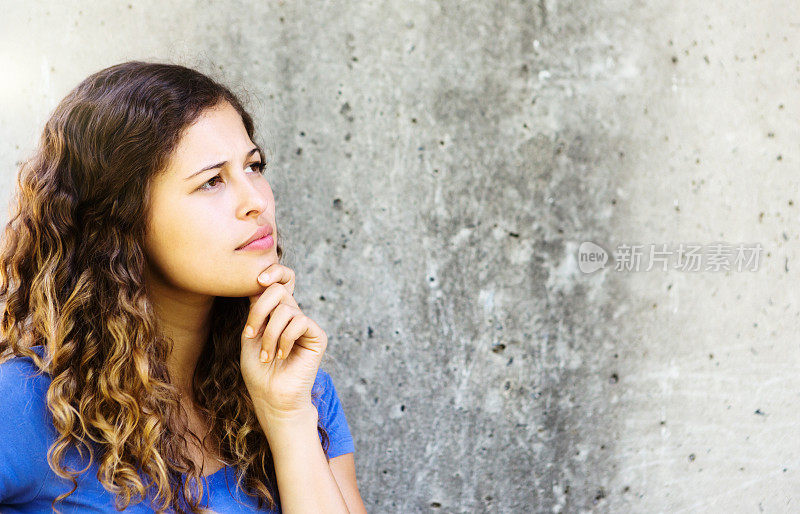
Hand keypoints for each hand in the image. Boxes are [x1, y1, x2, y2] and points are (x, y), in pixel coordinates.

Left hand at [239, 263, 327, 419]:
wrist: (272, 397)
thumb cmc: (258, 370)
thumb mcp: (250, 334)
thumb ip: (256, 308)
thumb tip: (260, 281)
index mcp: (275, 311)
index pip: (280, 280)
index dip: (273, 271)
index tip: (258, 280)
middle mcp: (292, 314)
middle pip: (279, 290)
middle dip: (259, 311)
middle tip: (251, 334)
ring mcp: (306, 325)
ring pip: (286, 309)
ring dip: (269, 334)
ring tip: (267, 356)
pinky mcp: (317, 335)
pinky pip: (300, 322)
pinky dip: (285, 339)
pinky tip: (282, 356)